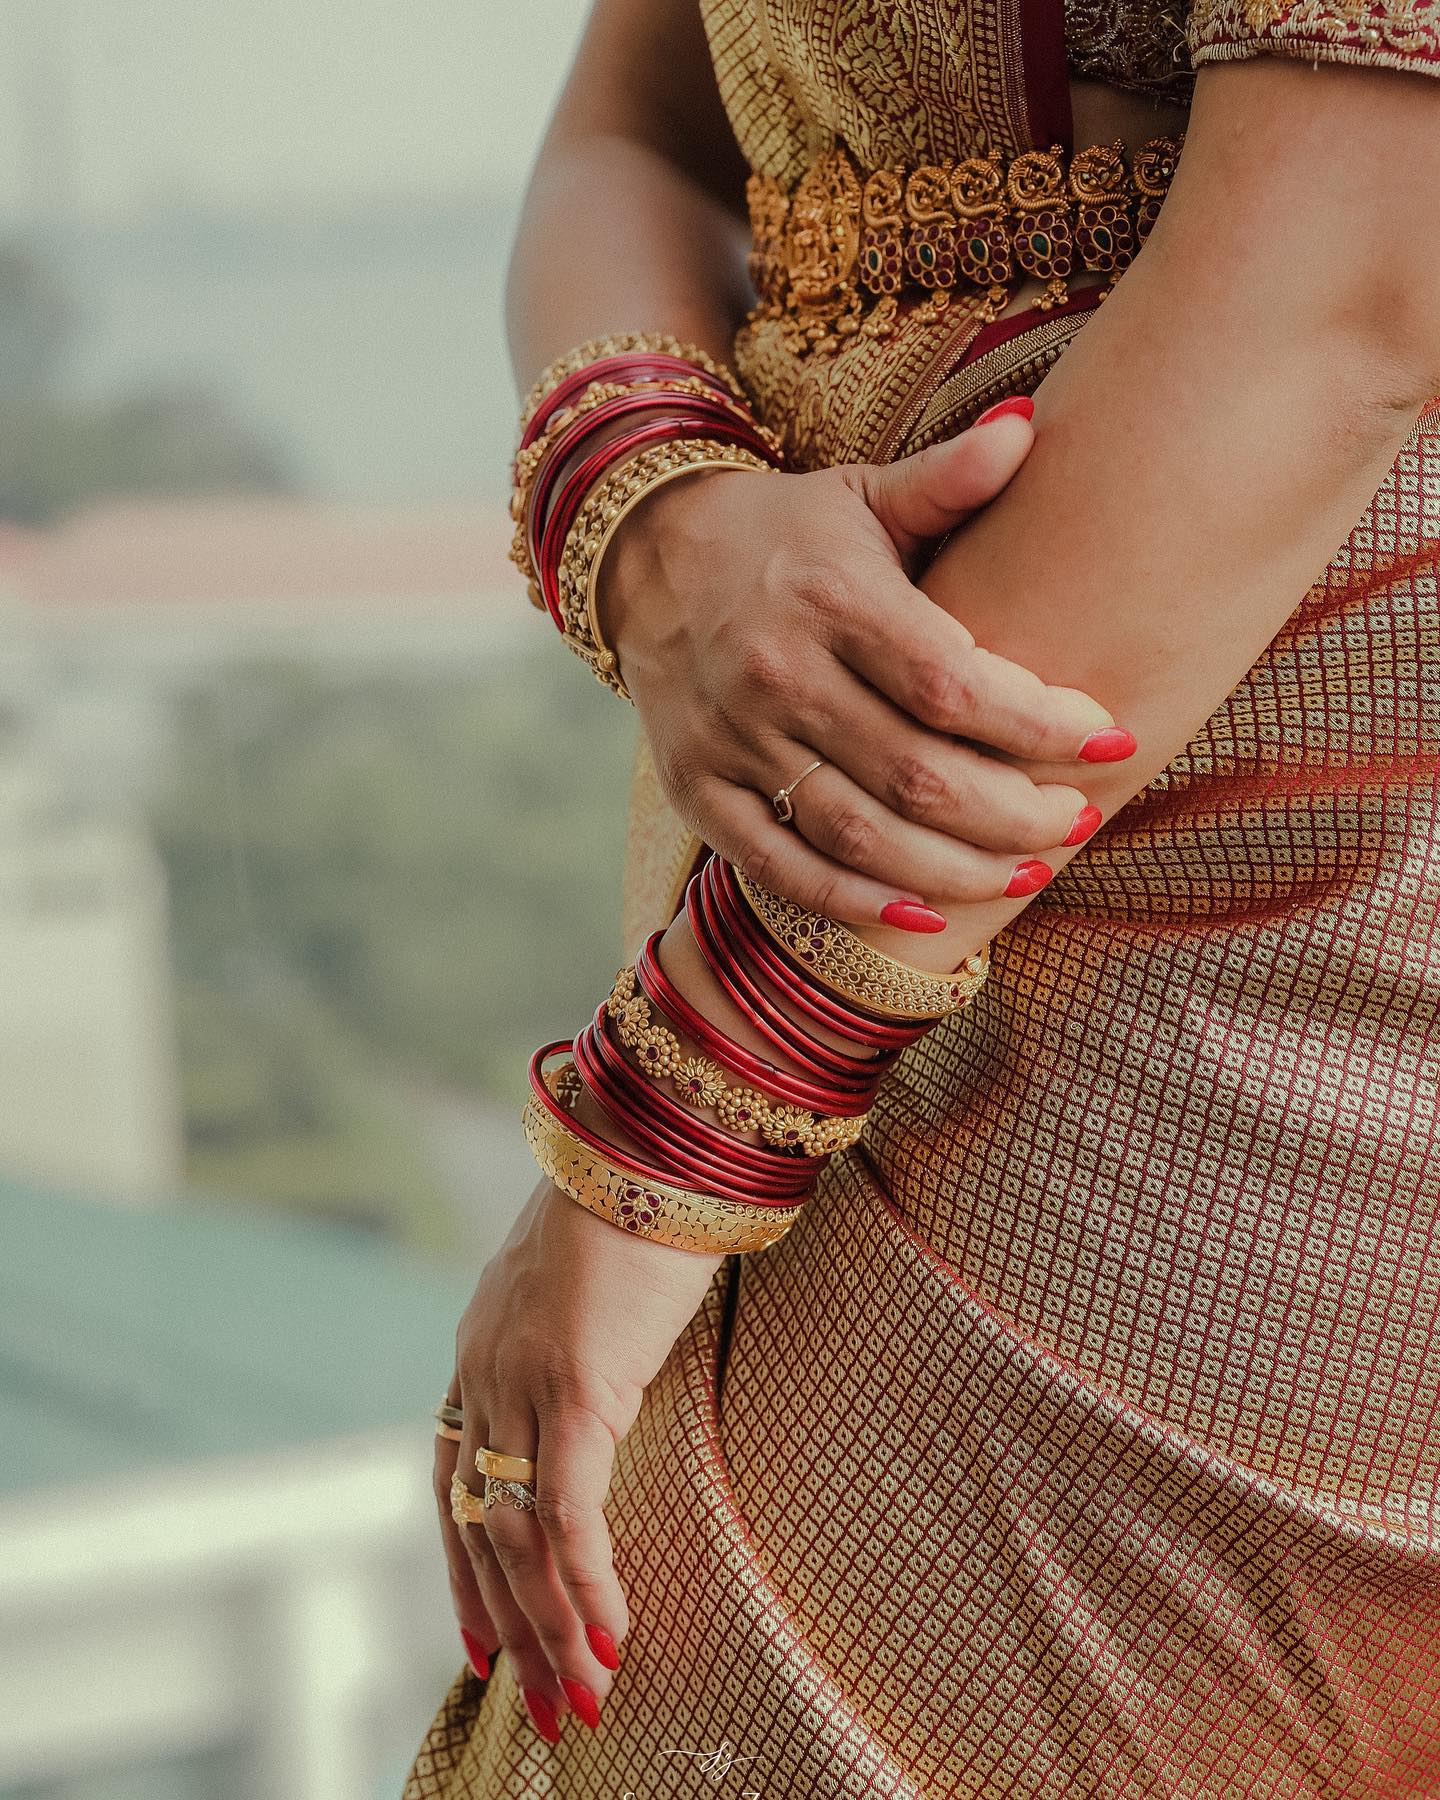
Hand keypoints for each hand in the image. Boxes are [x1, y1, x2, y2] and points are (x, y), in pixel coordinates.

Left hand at [435, 1179, 722, 1742]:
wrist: (651, 1139)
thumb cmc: (642, 1202)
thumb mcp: (595, 1291)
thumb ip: (586, 1348)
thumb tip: (618, 1388)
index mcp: (480, 1348)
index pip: (450, 1483)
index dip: (465, 1568)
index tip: (479, 1644)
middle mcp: (483, 1370)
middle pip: (480, 1526)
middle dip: (512, 1625)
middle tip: (547, 1704)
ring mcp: (521, 1378)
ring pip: (518, 1534)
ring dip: (553, 1626)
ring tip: (586, 1698)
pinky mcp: (574, 1383)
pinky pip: (571, 1512)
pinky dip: (589, 1583)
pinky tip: (614, 1637)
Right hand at [600, 410, 1130, 924]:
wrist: (641, 559)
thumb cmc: (780, 534)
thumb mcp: (858, 494)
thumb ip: (945, 480)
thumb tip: (1027, 432)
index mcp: (831, 598)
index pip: (953, 683)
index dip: (1039, 723)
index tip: (1111, 737)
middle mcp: (779, 674)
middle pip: (918, 774)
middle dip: (1015, 813)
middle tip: (1076, 821)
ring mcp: (733, 742)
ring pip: (860, 833)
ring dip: (955, 869)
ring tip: (1027, 874)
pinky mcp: (699, 790)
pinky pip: (782, 866)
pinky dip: (855, 900)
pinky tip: (923, 912)